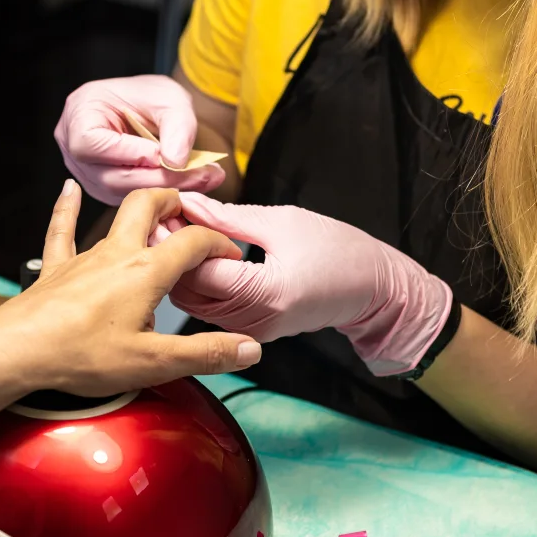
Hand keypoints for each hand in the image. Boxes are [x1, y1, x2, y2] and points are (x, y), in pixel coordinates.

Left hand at [0, 182, 260, 443]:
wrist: (15, 351)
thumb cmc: (79, 355)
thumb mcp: (152, 362)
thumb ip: (204, 353)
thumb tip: (250, 348)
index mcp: (146, 272)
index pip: (193, 241)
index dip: (218, 243)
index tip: (230, 255)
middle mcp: (116, 254)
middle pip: (151, 207)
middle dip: (176, 203)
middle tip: (192, 212)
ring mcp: (82, 257)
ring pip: (113, 218)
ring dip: (138, 208)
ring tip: (156, 204)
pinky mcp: (54, 269)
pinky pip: (61, 230)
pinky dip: (66, 207)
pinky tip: (67, 190)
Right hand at [53, 76, 226, 204]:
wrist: (149, 107)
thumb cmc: (151, 96)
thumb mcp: (170, 99)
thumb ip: (176, 127)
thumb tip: (175, 162)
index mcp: (78, 115)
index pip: (93, 144)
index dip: (130, 154)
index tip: (166, 156)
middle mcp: (72, 147)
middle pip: (109, 176)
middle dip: (158, 179)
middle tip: (203, 176)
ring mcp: (85, 172)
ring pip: (120, 193)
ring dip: (163, 191)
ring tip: (205, 180)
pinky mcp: (102, 188)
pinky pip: (128, 198)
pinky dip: (159, 194)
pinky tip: (189, 186)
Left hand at [168, 194, 452, 376]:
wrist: (371, 288)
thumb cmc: (337, 249)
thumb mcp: (282, 222)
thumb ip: (229, 217)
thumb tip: (188, 204)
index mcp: (265, 292)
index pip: (199, 270)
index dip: (174, 240)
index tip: (164, 212)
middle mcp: (254, 320)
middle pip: (189, 291)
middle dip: (171, 256)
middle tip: (165, 220)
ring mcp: (251, 330)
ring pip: (193, 303)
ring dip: (180, 270)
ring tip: (178, 233)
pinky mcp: (250, 331)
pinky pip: (209, 308)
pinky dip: (198, 282)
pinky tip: (196, 255)